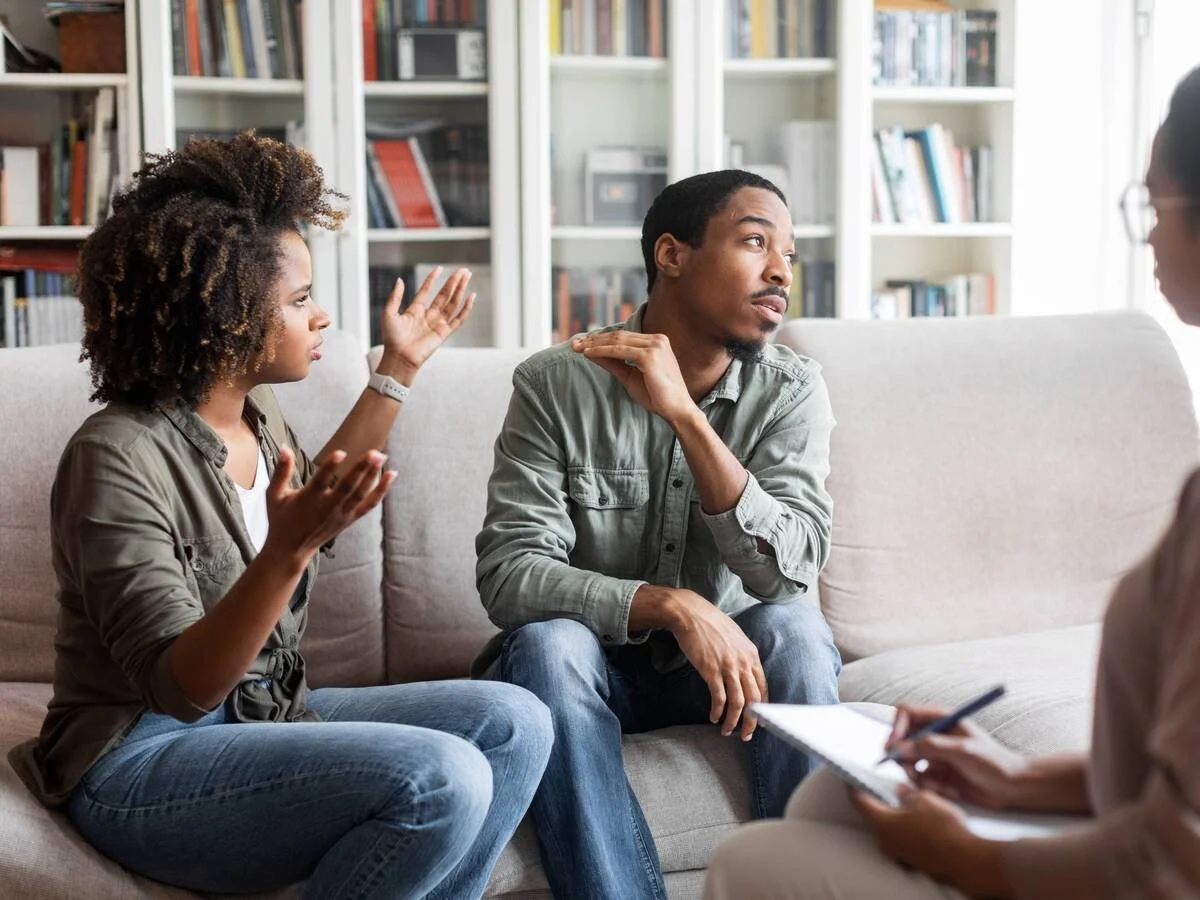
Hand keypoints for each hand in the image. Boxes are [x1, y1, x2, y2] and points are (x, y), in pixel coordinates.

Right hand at [261, 446, 395, 568]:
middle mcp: (327, 508)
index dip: (330, 467)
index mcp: (308, 500)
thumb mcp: (273, 496)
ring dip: (373, 476)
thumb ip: (281, 471)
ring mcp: (341, 515)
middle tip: (374, 452)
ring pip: (361, 494)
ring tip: (382, 456)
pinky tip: (392, 475)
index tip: (341, 452)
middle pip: (347, 487)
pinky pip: (369, 504)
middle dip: (361, 469)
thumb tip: (285, 447)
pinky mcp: (350, 519)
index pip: (321, 481)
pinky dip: (382, 491)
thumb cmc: (280, 519)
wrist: (291, 551)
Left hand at [377, 267, 474, 382]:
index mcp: (415, 311)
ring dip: (460, 290)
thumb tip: (399, 280)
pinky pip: (458, 319)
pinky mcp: (444, 332)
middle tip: (463, 270)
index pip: (426, 291)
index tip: (439, 268)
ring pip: (452, 303)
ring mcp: (437, 324)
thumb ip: (395, 297)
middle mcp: (428, 316)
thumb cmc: (392, 339)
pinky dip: (466, 308)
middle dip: (453, 282)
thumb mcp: (389, 313)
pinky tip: (471, 297)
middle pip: (444, 295)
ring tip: (467, 277)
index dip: (432, 279)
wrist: (399, 357)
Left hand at [572, 331, 696, 426]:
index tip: (582, 343)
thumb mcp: (630, 376)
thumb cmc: (657, 396)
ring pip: (617, 340)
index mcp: (656, 342)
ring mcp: (655, 346)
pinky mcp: (650, 356)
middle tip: (574, 343)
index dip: (601, 339)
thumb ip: (614, 363)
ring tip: (578, 347)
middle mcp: (657, 340)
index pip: (623, 336)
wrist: (676, 409)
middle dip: (594, 339)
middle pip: (618, 335)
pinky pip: (619, 350)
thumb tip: (591, 353)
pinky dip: (602, 351)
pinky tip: (588, 354)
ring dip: (595, 344)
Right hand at [657, 587, 766, 739]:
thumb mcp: (735, 637)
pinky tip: (713, 717)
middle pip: (753, 700)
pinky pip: (719, 698)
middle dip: (751, 722)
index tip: (758, 719)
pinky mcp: (711, 670)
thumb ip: (743, 655)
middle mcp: (743, 662)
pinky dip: (718, 711)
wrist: (690, 614)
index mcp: (751, 655)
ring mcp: (728, 667)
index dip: (762, 707)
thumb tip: (744, 670)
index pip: (762, 688)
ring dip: (733, 721)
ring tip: (727, 731)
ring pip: (738, 703)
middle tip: (746, 735)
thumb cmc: (710, 624)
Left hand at [851, 787, 1002, 893]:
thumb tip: (899, 792)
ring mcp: (896, 852)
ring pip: (888, 826)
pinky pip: (900, 837)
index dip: (853, 786)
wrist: (965, 860)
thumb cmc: (943, 827)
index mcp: (882, 823)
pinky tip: (917, 818)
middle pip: (873, 814)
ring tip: (905, 800)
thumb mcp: (924, 799)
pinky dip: (904, 825)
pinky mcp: (910, 858)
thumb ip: (907, 793)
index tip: (850, 777)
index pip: (858, 801)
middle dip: (877, 799)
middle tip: (883, 785)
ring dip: (893, 813)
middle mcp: (884, 840)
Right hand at [886, 704, 1028, 809]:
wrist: (1014, 788)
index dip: (896, 727)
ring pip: (908, 762)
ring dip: (918, 775)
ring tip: (938, 784)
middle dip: (903, 757)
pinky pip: (920, 780)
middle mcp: (935, 736)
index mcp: (942, 720)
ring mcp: (936, 756)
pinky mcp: (938, 775)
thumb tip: (900, 748)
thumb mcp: (964, 751)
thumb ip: (931, 747)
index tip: (893, 746)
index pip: (907, 714)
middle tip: (911, 770)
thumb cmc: (996, 763)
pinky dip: (930, 787)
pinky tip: (950, 791)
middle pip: (902, 738)